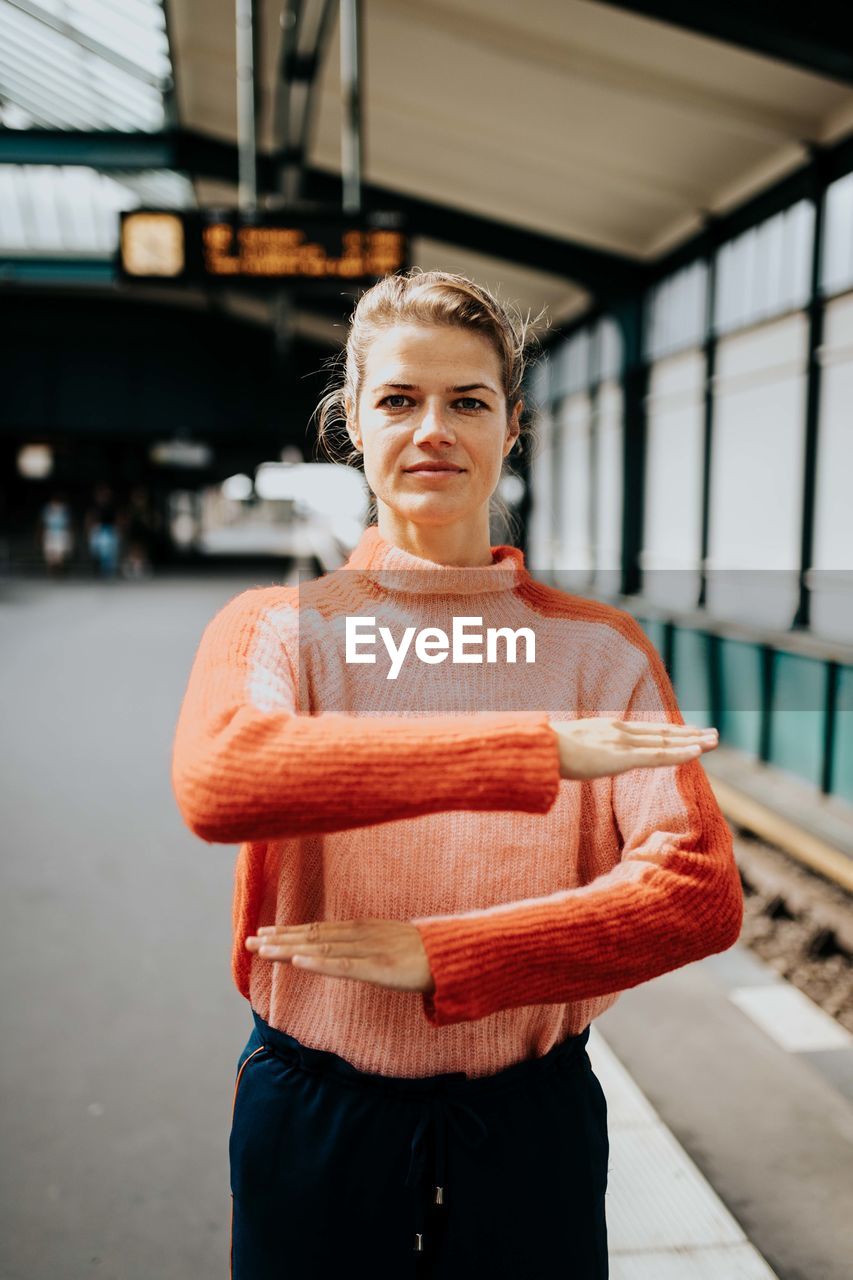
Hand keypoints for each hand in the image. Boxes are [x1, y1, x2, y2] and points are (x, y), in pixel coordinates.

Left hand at [244, 918, 435, 995]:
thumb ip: (372, 948)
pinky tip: (297, 962)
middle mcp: (362, 935)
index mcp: (365, 929)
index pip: (320, 929)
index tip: (264, 932)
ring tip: (262, 949)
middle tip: (248, 941)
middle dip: (279, 939)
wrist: (460, 956)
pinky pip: (344, 966)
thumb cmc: (430, 954)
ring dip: (289, 949)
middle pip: (313, 936)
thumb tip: (354, 953)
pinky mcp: (380, 968)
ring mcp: (370, 950)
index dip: (290, 931)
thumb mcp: (395, 946)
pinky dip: (318, 962)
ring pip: (321, 948)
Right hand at [550, 717, 717, 780]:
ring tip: (714, 741)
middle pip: (663, 733)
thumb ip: (582, 754)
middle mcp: (620, 731)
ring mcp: (622, 743)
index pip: (648, 731)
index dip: (671, 732)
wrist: (538, 749)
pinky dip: (680, 753)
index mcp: (608, 729)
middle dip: (690, 734)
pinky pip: (658, 756)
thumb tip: (577, 761)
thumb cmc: (546, 752)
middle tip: (713, 734)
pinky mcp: (622, 757)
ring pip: (666, 742)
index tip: (690, 733)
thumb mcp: (569, 750)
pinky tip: (697, 753)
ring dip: (693, 742)